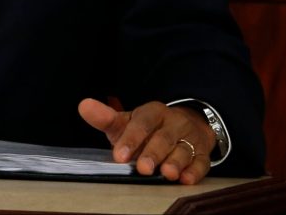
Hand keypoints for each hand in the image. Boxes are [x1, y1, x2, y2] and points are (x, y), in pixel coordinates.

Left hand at [78, 98, 214, 183]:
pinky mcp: (202, 153)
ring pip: (183, 149)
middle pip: (163, 137)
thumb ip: (106, 118)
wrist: (186, 126)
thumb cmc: (149, 129)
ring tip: (167, 174)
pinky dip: (194, 171)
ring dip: (176, 161)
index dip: (131, 138)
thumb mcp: (127, 121)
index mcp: (153, 112)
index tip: (119, 155)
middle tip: (143, 168)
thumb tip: (83, 106)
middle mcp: (173, 122)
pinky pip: (200, 162)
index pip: (142, 122)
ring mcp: (189, 138)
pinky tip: (186, 179)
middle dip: (154, 152)